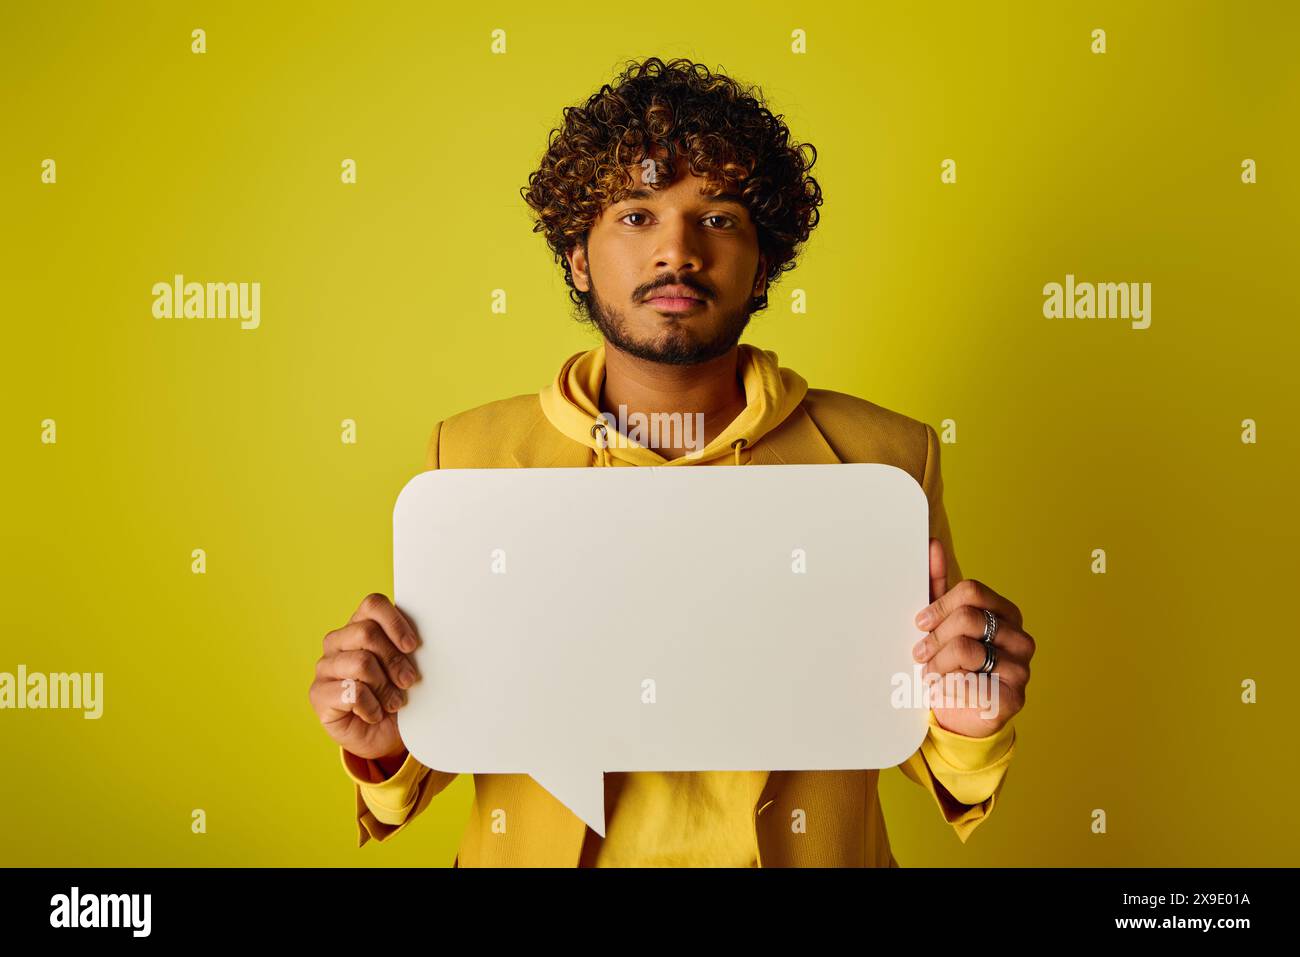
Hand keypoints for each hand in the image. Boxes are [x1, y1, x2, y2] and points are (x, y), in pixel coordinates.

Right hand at [309, 592, 422, 760]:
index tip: (413, 646)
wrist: (386, 736)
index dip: (395, 623)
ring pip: (361, 662)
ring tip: (393, 702)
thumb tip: (417, 640)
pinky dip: (372, 707)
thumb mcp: (408, 667)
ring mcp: (325, 667)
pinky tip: (375, 714)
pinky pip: (351, 692)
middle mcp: (337, 641)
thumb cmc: (398, 695)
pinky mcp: (318, 694)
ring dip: (385, 687)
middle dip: (394, 660)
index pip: (372, 604)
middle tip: (408, 681)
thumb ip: (407, 647)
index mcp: (360, 625)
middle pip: (367, 633)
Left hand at [910, 538, 1034, 736]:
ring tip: (929, 674)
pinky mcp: (1014, 697)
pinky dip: (948, 686)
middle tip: (919, 654)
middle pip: (968, 618)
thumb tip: (931, 545)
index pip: (972, 592)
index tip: (920, 622)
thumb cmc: (952, 664)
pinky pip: (970, 682)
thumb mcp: (942, 624)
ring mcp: (1022, 667)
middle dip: (935, 636)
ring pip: (966, 649)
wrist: (962, 716)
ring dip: (938, 663)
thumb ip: (938, 586)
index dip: (940, 605)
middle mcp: (1020, 637)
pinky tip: (944, 691)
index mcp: (1006, 613)